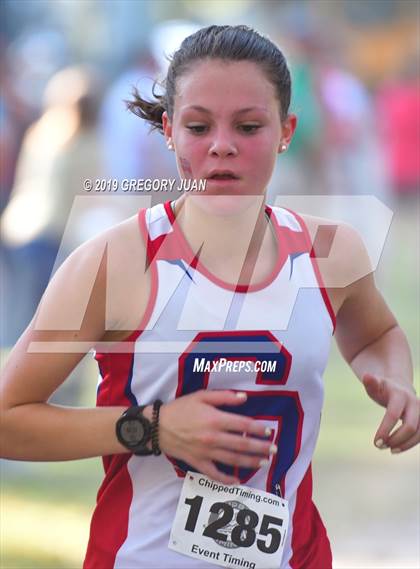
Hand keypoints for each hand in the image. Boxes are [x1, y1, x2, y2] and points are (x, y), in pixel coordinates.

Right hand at [158, 390, 275, 483]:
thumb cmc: (180, 408)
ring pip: (233, 460)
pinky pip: (214, 475)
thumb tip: (244, 397)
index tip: (269, 431)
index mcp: (215, 420)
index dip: (258, 429)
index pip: (243, 425)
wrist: (157, 426)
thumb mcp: (201, 396)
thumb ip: (224, 397)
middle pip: (242, 445)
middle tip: (274, 450)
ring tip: (264, 462)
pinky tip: (238, 481)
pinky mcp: (198, 463)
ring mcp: (206, 453)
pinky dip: (226, 480)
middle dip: (260, 448)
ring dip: (250, 462)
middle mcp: (213, 438)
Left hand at [362, 373, 419, 452]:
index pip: (393, 415)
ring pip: (419, 434)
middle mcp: (415, 403)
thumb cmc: (383, 389)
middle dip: (395, 439)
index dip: (385, 430)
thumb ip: (371, 383)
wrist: (400, 387)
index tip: (376, 443)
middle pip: (410, 427)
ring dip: (404, 445)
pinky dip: (410, 444)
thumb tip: (367, 376)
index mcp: (400, 395)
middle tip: (380, 446)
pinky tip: (397, 448)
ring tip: (390, 449)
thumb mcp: (375, 385)